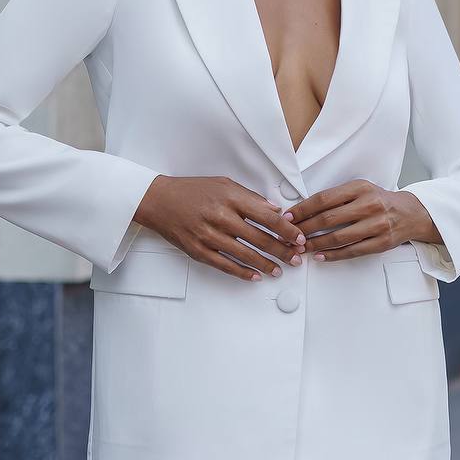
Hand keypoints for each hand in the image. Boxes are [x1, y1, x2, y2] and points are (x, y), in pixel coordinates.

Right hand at [133, 175, 306, 281]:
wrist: (159, 200)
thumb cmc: (192, 190)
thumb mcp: (224, 184)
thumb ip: (250, 197)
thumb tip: (275, 210)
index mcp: (230, 198)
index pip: (267, 217)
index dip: (287, 230)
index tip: (299, 238)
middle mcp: (220, 217)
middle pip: (260, 238)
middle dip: (282, 250)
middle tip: (296, 258)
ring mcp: (208, 235)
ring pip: (245, 255)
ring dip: (266, 264)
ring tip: (279, 270)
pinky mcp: (198, 250)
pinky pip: (225, 265)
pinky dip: (242, 272)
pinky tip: (255, 276)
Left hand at [281, 179, 440, 261]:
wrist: (410, 213)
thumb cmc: (379, 201)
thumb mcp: (360, 190)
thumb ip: (337, 197)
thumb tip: (304, 209)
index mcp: (360, 188)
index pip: (324, 198)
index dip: (303, 209)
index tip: (288, 216)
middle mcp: (369, 204)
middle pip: (328, 218)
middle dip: (304, 228)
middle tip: (289, 235)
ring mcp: (376, 224)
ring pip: (338, 237)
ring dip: (315, 244)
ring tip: (301, 248)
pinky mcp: (381, 243)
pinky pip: (352, 251)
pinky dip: (333, 255)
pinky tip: (320, 256)